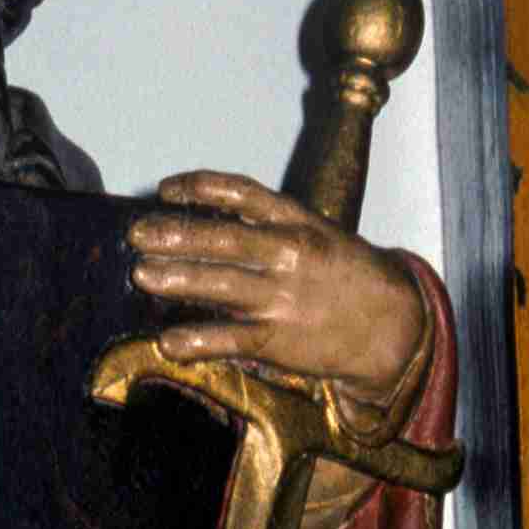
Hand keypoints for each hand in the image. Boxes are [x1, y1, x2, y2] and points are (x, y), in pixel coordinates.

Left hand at [129, 173, 426, 400]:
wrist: (391, 324)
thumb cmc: (345, 277)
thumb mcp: (317, 237)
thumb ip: (268, 230)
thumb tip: (208, 226)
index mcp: (298, 223)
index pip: (244, 197)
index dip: (202, 188)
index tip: (166, 189)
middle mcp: (289, 255)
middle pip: (224, 240)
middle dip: (176, 234)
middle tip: (137, 233)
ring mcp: (282, 298)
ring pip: (222, 284)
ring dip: (178, 278)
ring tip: (141, 274)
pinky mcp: (278, 340)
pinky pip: (230, 339)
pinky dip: (197, 339)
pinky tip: (167, 340)